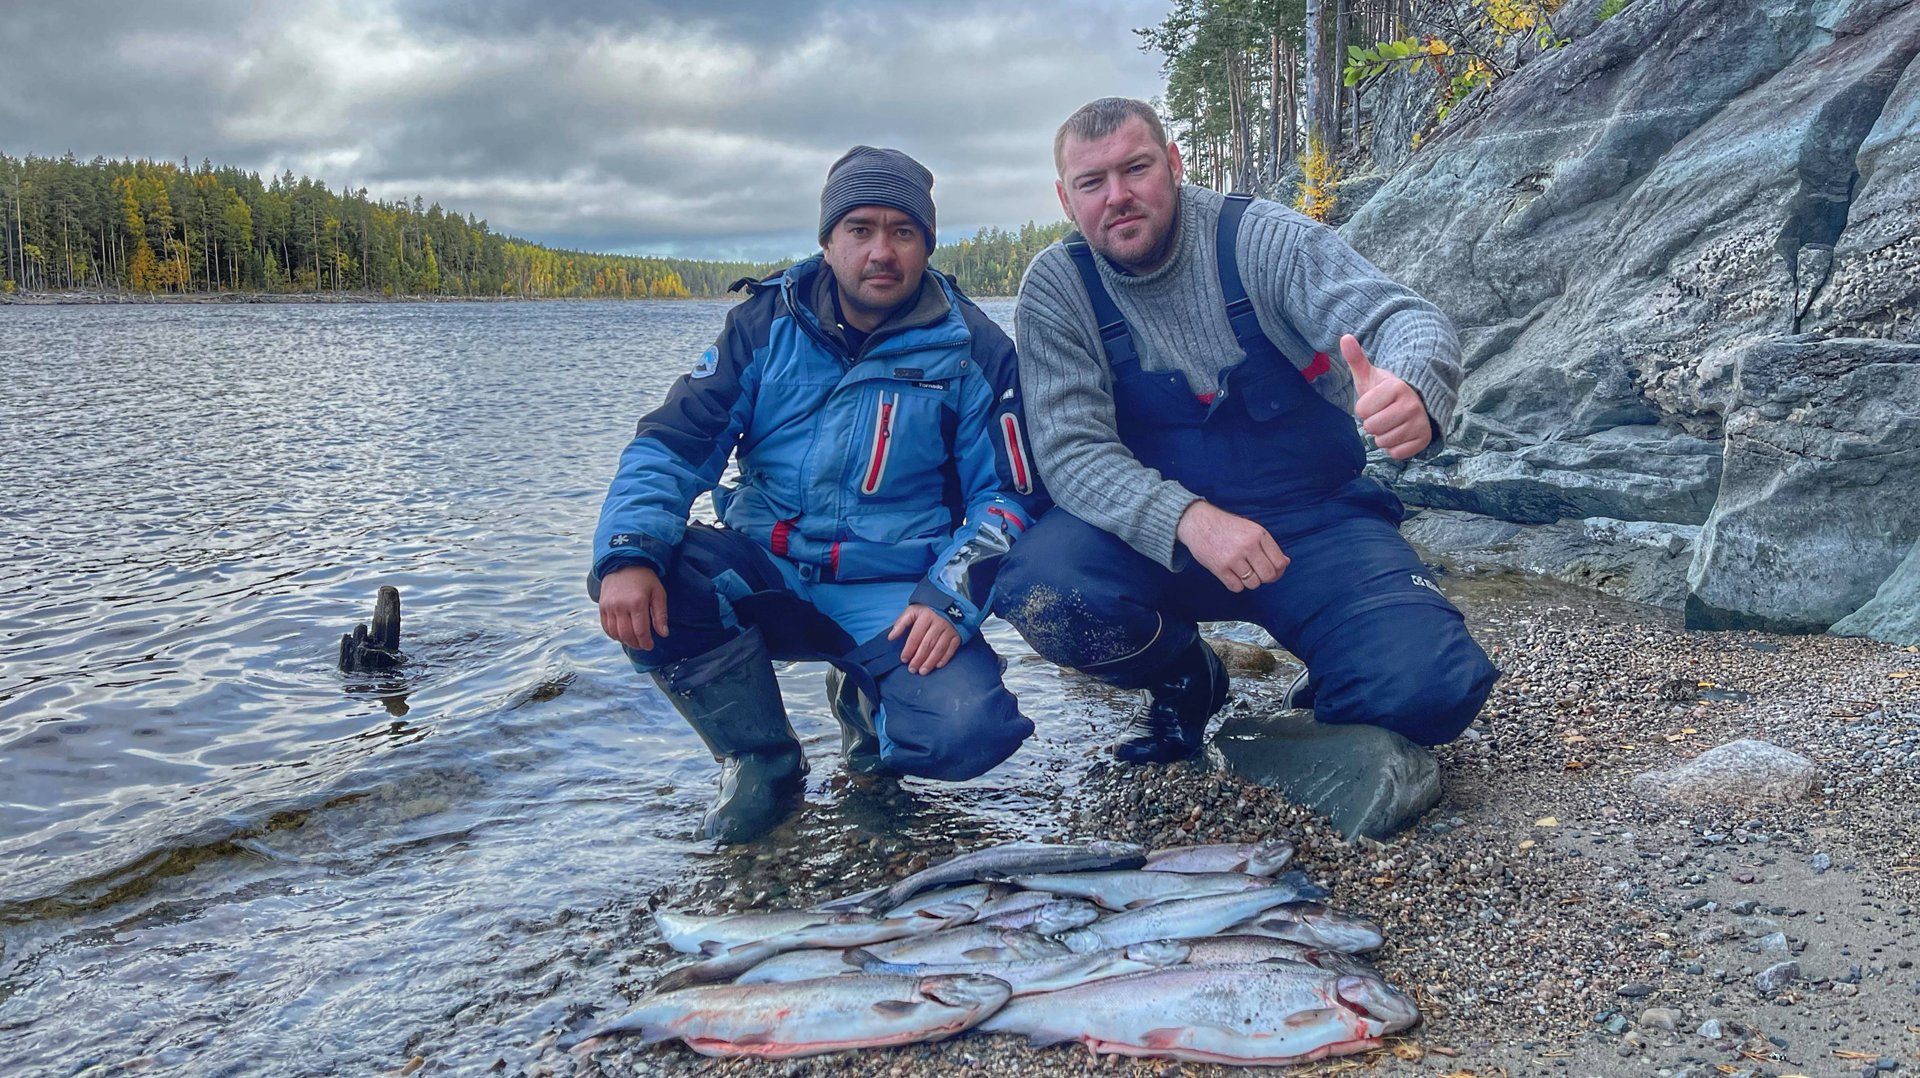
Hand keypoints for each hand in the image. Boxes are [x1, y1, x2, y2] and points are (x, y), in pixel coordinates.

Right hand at [599, 565, 669, 650]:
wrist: (624, 562)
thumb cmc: (645, 578)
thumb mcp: (658, 593)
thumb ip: (661, 615)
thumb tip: (664, 634)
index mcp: (637, 603)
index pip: (640, 631)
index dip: (646, 642)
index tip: (650, 646)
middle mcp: (621, 606)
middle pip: (627, 635)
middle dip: (636, 644)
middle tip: (642, 645)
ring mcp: (609, 607)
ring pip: (615, 633)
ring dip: (625, 641)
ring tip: (633, 641)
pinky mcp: (602, 606)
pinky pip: (605, 627)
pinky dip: (613, 634)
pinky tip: (621, 635)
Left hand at [888, 603, 960, 674]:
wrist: (949, 606)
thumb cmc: (927, 611)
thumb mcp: (912, 611)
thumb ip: (901, 623)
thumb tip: (891, 637)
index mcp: (926, 616)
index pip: (916, 636)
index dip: (909, 649)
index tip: (904, 659)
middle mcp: (939, 623)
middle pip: (927, 645)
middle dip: (919, 659)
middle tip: (912, 669)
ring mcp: (949, 630)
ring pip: (939, 649)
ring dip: (930, 662)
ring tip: (923, 671)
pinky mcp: (957, 636)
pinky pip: (951, 649)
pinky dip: (945, 658)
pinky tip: (937, 665)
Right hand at [1175, 500, 1288, 591]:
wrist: (1198, 523)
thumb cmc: (1226, 527)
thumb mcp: (1251, 529)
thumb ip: (1268, 546)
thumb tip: (1285, 563)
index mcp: (1259, 534)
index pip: (1279, 562)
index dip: (1279, 571)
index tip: (1273, 572)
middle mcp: (1248, 546)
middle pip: (1268, 575)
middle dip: (1264, 578)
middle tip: (1257, 574)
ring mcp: (1233, 558)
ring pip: (1253, 583)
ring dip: (1249, 582)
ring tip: (1241, 572)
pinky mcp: (1219, 568)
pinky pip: (1237, 587)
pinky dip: (1236, 585)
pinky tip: (1232, 575)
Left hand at [1342, 334, 1431, 459]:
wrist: (1415, 403)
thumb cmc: (1385, 392)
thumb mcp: (1370, 376)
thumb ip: (1356, 359)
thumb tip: (1345, 337)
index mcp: (1397, 388)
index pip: (1362, 411)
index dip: (1364, 408)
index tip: (1375, 402)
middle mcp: (1412, 405)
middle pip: (1372, 428)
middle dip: (1372, 423)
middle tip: (1383, 414)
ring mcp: (1420, 424)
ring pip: (1383, 442)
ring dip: (1382, 435)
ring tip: (1392, 423)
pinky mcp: (1424, 440)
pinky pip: (1396, 453)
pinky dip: (1394, 447)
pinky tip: (1400, 433)